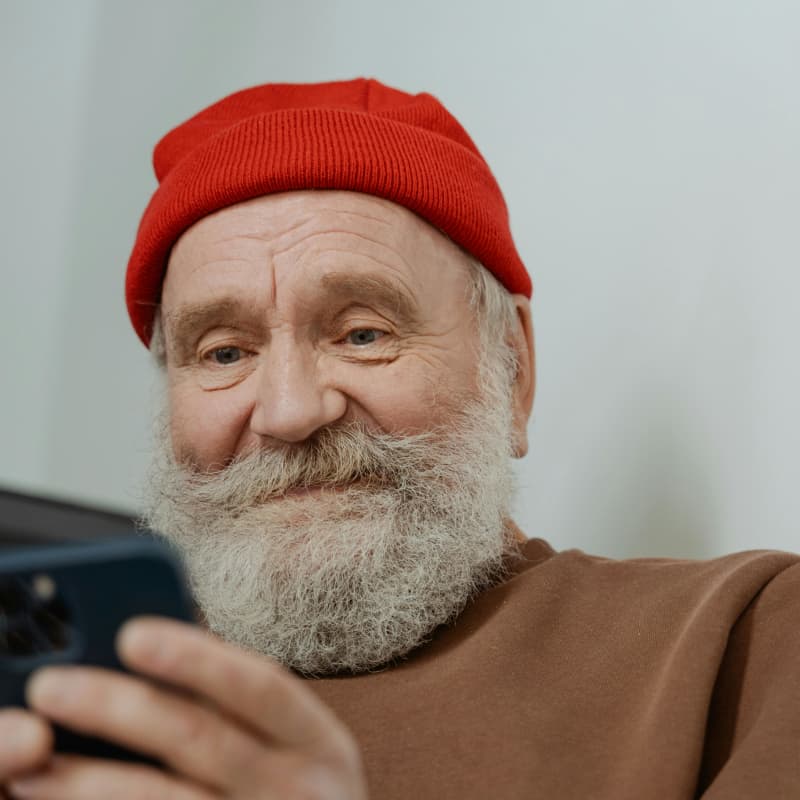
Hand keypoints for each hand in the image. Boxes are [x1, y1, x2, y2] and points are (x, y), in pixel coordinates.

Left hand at [3, 618, 367, 798]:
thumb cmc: (298, 797)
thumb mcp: (297, 748)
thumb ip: (243, 709)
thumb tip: (154, 654)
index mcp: (319, 741)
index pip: (260, 684)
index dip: (197, 658)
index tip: (131, 634)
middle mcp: (298, 791)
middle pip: (199, 740)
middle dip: (118, 709)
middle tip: (50, 686)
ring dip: (89, 786)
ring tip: (30, 769)